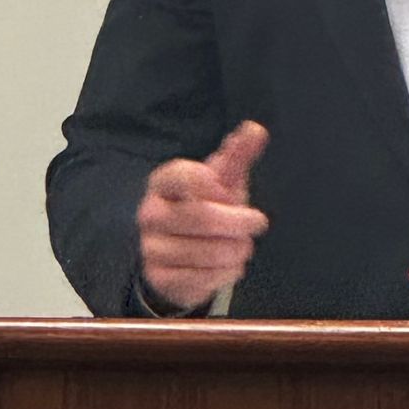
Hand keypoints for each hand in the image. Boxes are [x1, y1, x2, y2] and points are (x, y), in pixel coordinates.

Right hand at [136, 121, 268, 310]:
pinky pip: (201, 279)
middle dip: (239, 222)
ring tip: (242, 246)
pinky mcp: (159, 278)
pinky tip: (229, 266)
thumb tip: (256, 129)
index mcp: (163, 182)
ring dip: (236, 250)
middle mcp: (150, 213)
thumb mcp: (222, 181)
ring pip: (206, 251)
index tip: (232, 194)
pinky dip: (225, 274)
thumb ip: (237, 155)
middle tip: (257, 222)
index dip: (216, 186)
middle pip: (201, 217)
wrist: (180, 255)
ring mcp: (151, 247)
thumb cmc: (205, 208)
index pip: (184, 176)